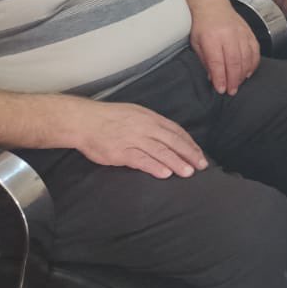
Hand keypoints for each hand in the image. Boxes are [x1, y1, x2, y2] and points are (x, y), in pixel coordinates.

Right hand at [64, 98, 208, 179]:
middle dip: (189, 154)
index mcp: (150, 118)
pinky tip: (165, 173)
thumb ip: (152, 124)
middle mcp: (145, 127)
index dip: (189, 143)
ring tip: (189, 172)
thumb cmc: (110, 117)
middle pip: (173, 141)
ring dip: (176, 162)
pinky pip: (141, 160)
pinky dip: (155, 166)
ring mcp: (133, 140)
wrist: (85, 121)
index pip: (176, 131)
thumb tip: (169, 135)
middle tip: (202, 165)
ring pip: (160, 151)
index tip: (199, 154)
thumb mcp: (136, 113)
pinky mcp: (121, 152)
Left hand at [189, 0, 260, 95]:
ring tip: (239, 83)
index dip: (220, 78)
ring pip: (246, 57)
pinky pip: (255, 50)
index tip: (221, 89)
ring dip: (243, 73)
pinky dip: (253, 63)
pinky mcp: (249, 32)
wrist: (211, 5)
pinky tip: (249, 72)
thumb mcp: (196, 43)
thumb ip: (205, 60)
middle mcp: (228, 35)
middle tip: (232, 91)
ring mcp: (240, 32)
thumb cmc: (201, 25)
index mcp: (212, 38)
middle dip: (233, 79)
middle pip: (234, 61)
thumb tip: (212, 78)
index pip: (218, 62)